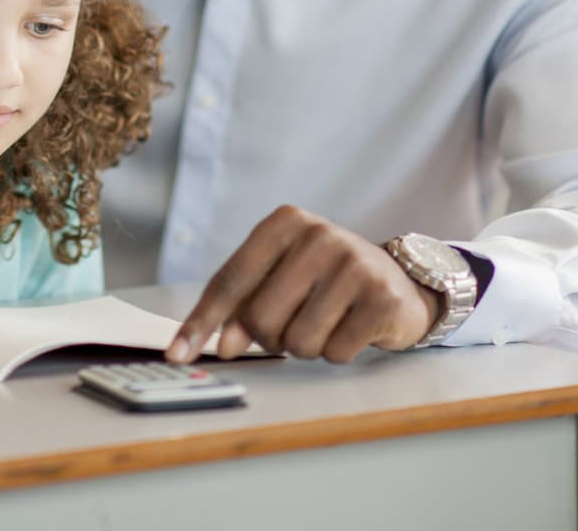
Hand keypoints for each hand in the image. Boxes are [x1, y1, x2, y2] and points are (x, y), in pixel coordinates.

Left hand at [168, 206, 439, 364]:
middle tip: (293, 323)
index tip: (177, 354)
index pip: (230, 280)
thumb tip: (223, 345)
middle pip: (261, 318)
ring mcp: (353, 263)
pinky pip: (335, 352)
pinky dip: (337, 351)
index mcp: (284, 223)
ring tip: (326, 321)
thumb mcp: (281, 276)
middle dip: (270, 337)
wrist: (399, 281)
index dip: (201, 322)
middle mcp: (318, 235)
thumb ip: (244, 305)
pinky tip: (352, 327)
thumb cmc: (325, 281)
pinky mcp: (381, 297)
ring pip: (298, 341)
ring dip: (307, 346)